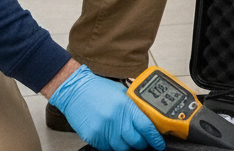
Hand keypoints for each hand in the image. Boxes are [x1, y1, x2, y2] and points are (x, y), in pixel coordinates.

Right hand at [49, 65, 165, 150]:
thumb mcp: (122, 93)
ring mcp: (103, 129)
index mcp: (125, 106)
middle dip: (143, 145)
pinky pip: (108, 148)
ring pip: (122, 148)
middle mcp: (115, 119)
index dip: (154, 138)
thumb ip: (134, 107)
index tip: (159, 143)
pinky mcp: (93, 136)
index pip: (146, 127)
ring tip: (131, 143)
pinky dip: (114, 146)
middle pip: (135, 142)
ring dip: (129, 147)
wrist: (75, 90)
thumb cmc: (98, 89)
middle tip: (145, 143)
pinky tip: (116, 140)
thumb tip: (148, 121)